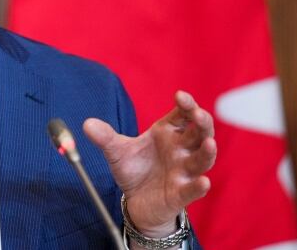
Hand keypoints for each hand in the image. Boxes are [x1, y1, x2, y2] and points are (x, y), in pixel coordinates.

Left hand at [83, 90, 215, 237]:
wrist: (135, 201)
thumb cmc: (134, 169)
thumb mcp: (116, 151)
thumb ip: (105, 137)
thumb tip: (87, 124)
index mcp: (167, 133)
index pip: (182, 114)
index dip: (186, 104)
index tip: (180, 96)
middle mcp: (181, 150)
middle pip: (199, 133)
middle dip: (201, 122)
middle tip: (198, 113)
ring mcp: (183, 172)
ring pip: (202, 160)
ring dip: (207, 152)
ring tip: (209, 144)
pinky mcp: (181, 194)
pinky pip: (192, 190)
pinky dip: (198, 186)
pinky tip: (203, 182)